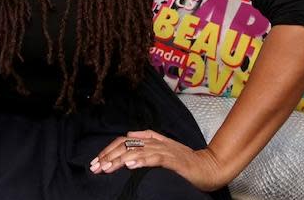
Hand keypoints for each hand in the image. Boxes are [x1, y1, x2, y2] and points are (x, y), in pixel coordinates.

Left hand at [89, 130, 226, 191]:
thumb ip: (147, 139)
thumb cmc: (185, 161)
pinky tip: (131, 165)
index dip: (108, 150)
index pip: (123, 141)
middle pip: (126, 146)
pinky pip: (155, 159)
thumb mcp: (163, 148)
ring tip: (107, 167)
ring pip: (137, 152)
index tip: (95, 162)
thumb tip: (129, 135)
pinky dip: (142, 161)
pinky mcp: (173, 160)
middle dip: (108, 156)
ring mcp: (164, 150)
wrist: (208, 167)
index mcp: (151, 139)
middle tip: (95, 167)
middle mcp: (155, 142)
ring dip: (120, 160)